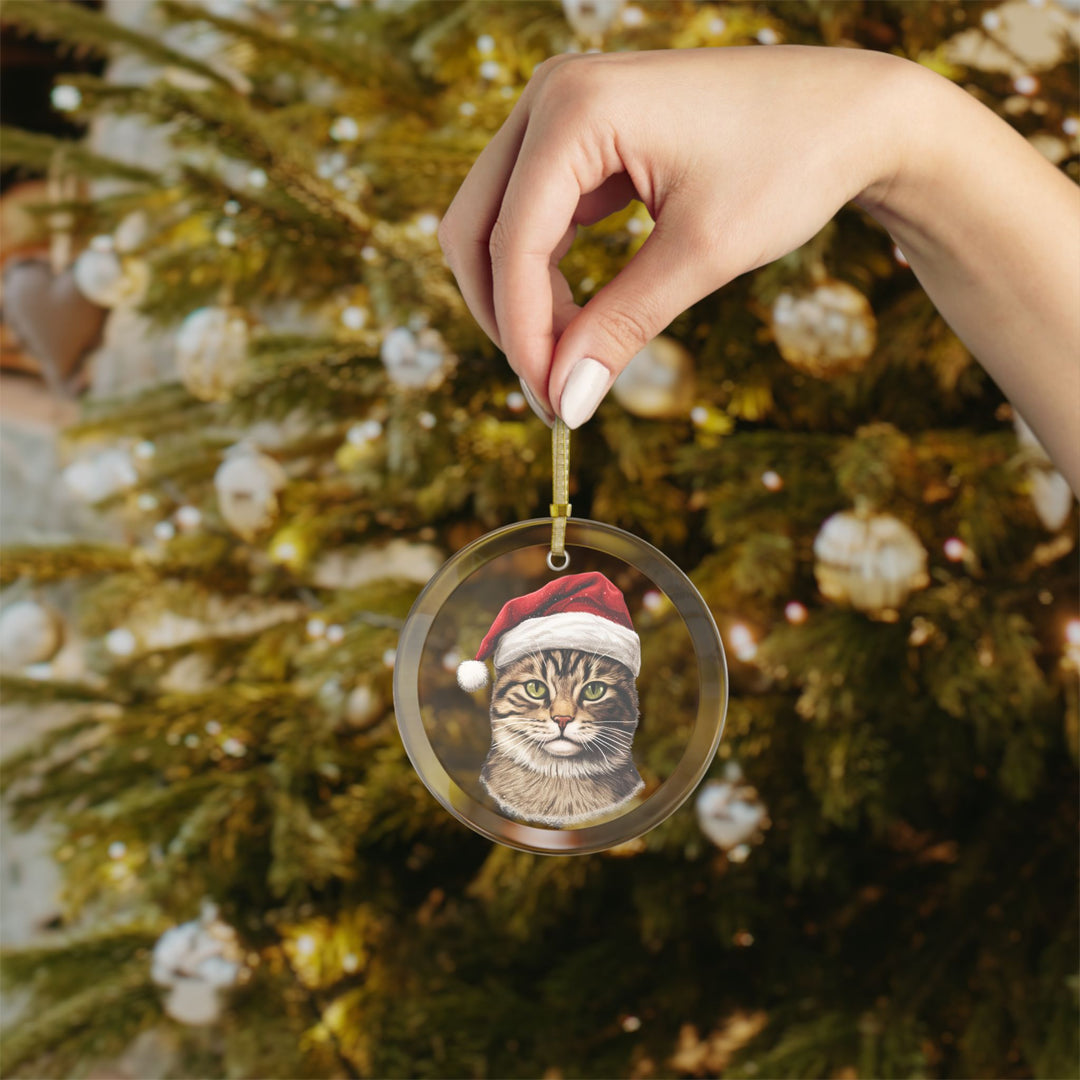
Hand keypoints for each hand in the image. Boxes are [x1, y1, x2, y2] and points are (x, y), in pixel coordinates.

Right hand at [438, 45, 907, 427]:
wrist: (853, 113)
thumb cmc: (790, 164)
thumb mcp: (702, 255)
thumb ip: (622, 327)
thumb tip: (565, 402)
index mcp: (576, 108)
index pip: (512, 243)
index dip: (523, 335)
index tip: (553, 404)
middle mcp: (553, 97)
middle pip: (477, 229)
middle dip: (506, 317)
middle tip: (551, 390)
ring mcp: (563, 112)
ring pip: (498, 226)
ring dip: (522, 301)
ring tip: (571, 364)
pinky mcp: (582, 137)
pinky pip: (535, 217)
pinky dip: (547, 276)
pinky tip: (581, 322)